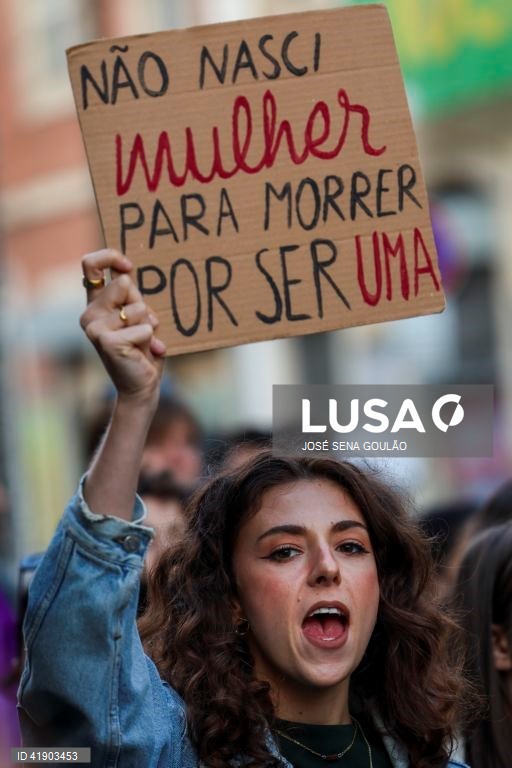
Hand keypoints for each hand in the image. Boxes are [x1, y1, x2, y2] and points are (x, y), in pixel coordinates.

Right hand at [80, 249, 165, 406]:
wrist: (142, 385)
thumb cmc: (144, 349)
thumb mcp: (140, 316)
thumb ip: (133, 296)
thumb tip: (129, 273)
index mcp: (96, 304)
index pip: (90, 265)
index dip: (109, 257)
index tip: (129, 267)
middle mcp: (90, 314)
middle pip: (124, 284)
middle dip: (142, 303)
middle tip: (141, 327)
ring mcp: (95, 327)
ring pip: (139, 307)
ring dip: (149, 325)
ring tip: (142, 342)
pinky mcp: (107, 341)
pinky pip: (144, 328)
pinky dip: (151, 340)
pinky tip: (143, 353)